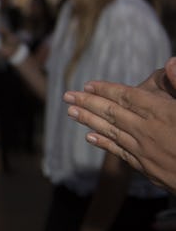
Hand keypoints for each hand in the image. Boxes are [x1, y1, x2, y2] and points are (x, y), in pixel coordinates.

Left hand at [64, 57, 175, 192]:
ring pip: (111, 132)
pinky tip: (90, 137)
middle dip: (88, 103)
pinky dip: (104, 143)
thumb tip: (171, 61)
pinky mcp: (148, 169)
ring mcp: (145, 151)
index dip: (106, 89)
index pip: (127, 97)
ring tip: (70, 112)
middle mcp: (148, 131)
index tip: (88, 85)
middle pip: (112, 113)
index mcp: (163, 113)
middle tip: (66, 96)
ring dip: (88, 120)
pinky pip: (120, 152)